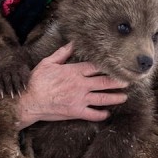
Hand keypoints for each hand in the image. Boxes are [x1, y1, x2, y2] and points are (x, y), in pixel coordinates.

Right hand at [14, 43, 128, 128]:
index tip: (117, 66)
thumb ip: (62, 53)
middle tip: (128, 82)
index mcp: (75, 71)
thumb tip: (72, 43)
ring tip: (124, 98)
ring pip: (103, 98)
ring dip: (115, 98)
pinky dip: (102, 115)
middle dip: (118, 82)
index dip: (108, 67)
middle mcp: (81, 85)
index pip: (96, 67)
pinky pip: (93, 114)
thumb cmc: (36, 81)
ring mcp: (80, 99)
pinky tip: (108, 114)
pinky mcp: (76, 112)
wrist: (29, 101)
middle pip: (105, 82)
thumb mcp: (48, 62)